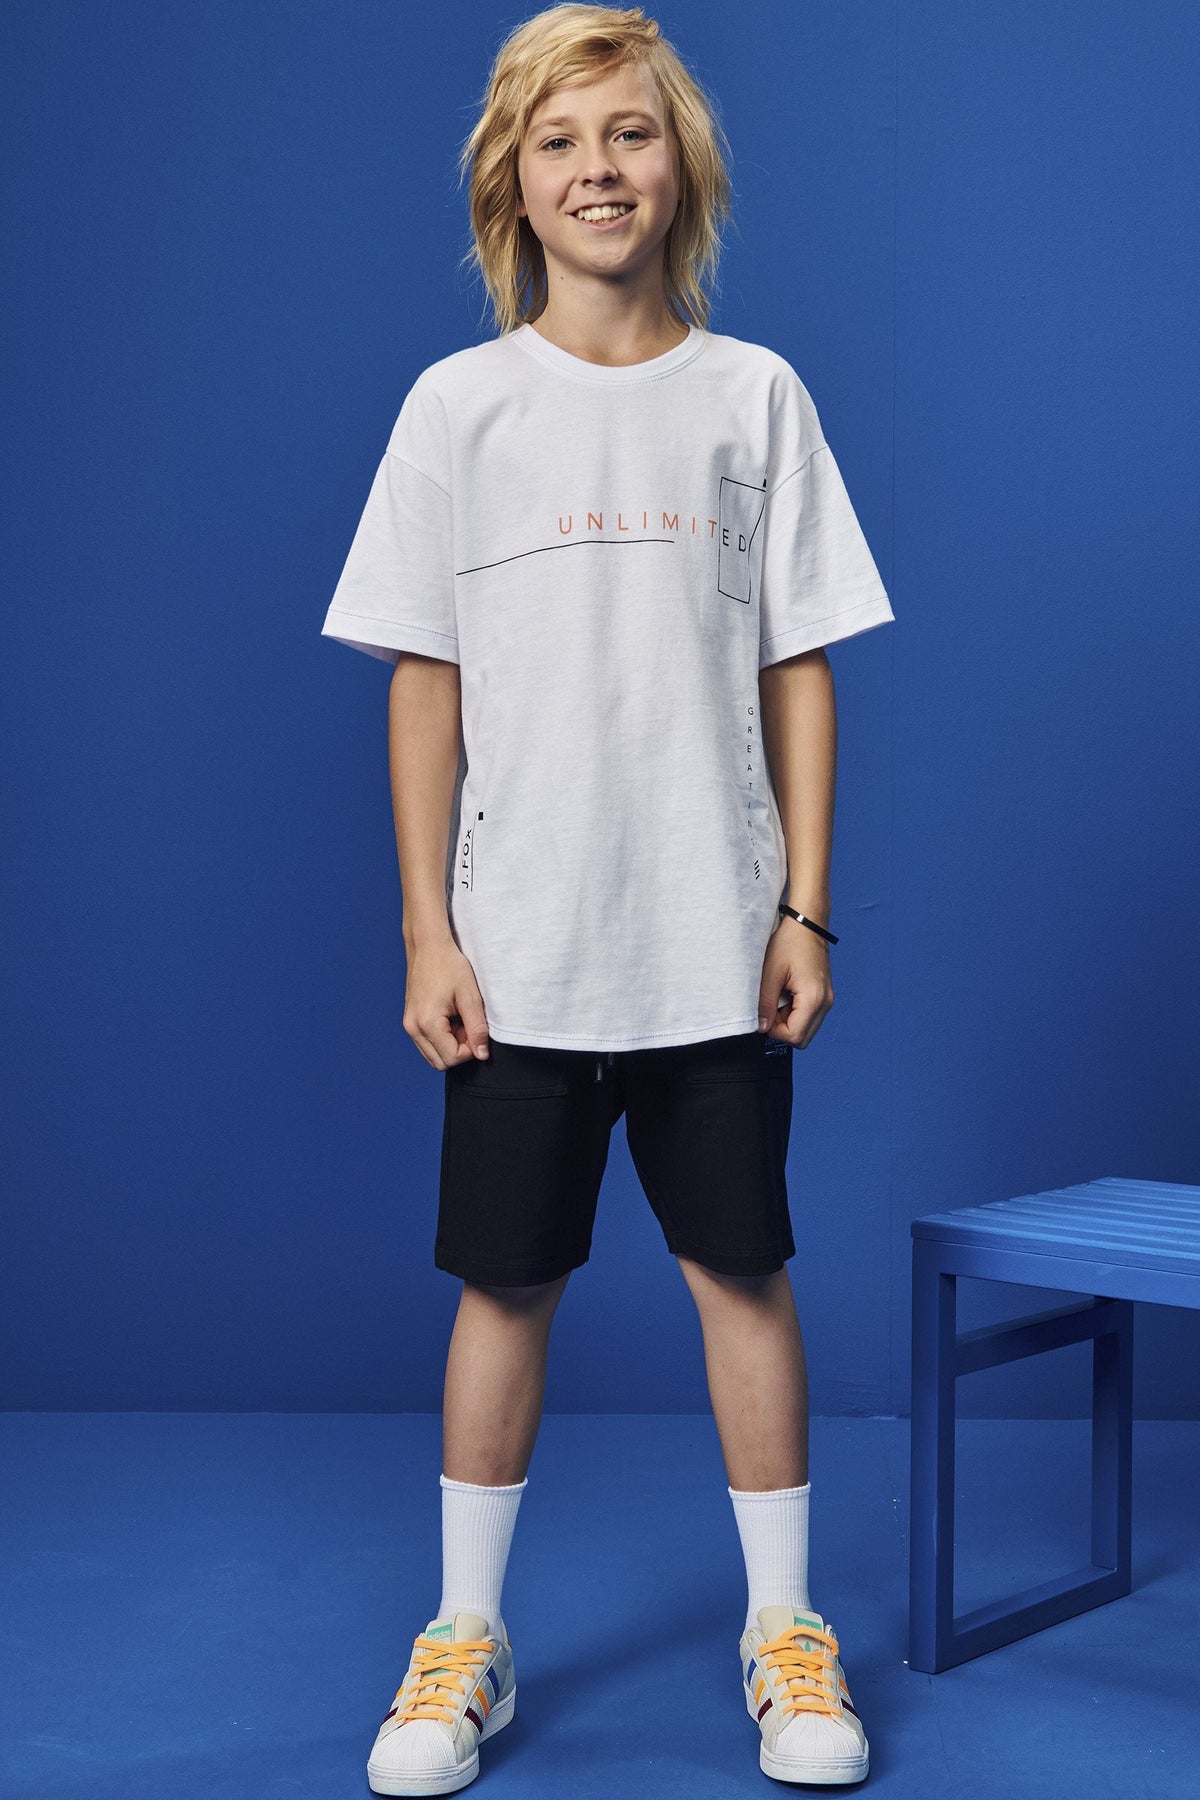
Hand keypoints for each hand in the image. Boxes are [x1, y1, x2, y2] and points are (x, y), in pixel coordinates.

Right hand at [402, 938, 490, 1069]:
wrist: (428, 946)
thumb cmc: (449, 965)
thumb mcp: (470, 995)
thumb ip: (477, 1028)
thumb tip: (482, 1055)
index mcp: (427, 1023)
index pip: (452, 1058)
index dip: (470, 1048)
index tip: (474, 1026)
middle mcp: (413, 1028)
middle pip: (441, 1063)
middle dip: (460, 1049)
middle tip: (467, 1023)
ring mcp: (409, 1026)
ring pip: (434, 1056)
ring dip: (450, 1045)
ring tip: (458, 1019)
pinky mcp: (410, 1022)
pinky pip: (428, 1044)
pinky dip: (442, 1039)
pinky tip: (449, 1017)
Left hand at [757, 915, 833, 1049]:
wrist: (806, 923)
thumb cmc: (789, 942)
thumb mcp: (770, 973)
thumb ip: (764, 1004)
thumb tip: (760, 1028)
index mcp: (814, 999)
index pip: (794, 1036)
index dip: (774, 1031)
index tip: (764, 1013)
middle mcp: (825, 1003)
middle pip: (802, 1038)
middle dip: (782, 1029)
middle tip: (770, 1006)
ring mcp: (826, 1000)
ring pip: (805, 1029)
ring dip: (788, 1020)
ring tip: (778, 996)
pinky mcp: (823, 995)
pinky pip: (808, 1016)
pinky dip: (794, 1012)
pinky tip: (786, 993)